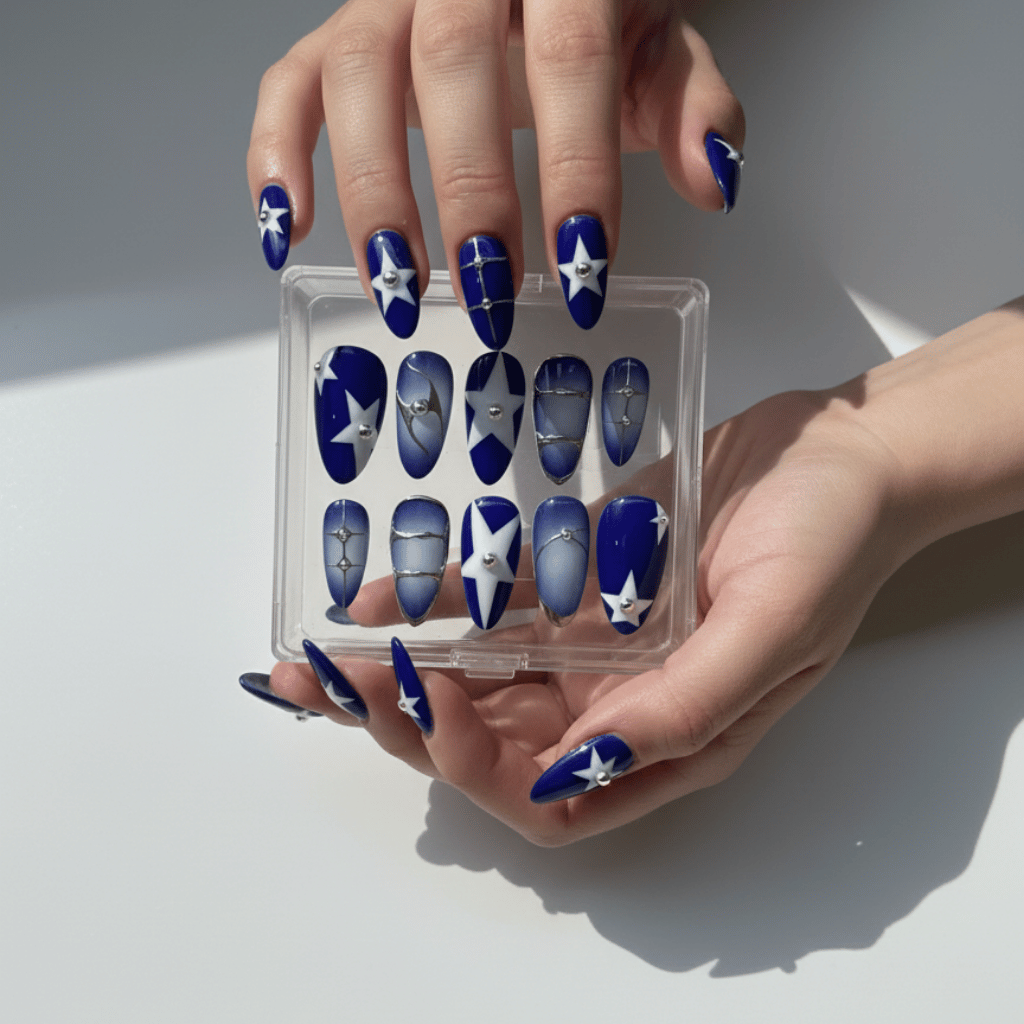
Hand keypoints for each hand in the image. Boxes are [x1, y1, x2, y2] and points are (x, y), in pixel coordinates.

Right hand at [246, 1, 744, 332]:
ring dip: (371, 192)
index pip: (572, 60)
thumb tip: (716, 180)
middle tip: (489, 297)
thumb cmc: (597, 20)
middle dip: (471, 192)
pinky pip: (287, 84)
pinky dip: (273, 155)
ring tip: (396, 288)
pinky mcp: (335, 36)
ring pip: (357, 75)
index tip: (581, 273)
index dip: (575, 170)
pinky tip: (287, 230)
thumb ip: (695, 106)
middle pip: (454, 63)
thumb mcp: (659, 51)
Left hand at [270, 385, 910, 843]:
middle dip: (409, 723)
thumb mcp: (775, 627)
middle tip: (336, 682)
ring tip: (320, 657)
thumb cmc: (830, 540)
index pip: (550, 794)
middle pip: (492, 741)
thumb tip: (581, 764)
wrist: (839, 451)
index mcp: (666, 735)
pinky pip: (493, 603)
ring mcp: (591, 639)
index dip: (479, 768)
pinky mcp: (576, 577)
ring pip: (478, 677)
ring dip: (400, 673)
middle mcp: (617, 699)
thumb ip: (687, 704)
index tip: (436, 703)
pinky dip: (433, 605)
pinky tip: (374, 597)